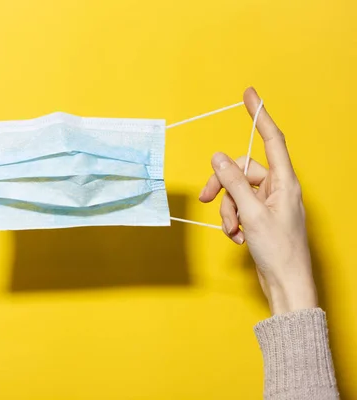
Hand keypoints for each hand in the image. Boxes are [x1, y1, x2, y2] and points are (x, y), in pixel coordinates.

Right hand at [199, 87, 316, 314]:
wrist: (285, 282)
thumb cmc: (278, 249)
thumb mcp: (251, 213)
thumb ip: (233, 183)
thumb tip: (219, 157)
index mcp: (285, 181)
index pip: (272, 139)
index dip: (260, 115)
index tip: (250, 94)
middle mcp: (278, 188)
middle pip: (242, 171)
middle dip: (223, 187)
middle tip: (208, 199)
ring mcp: (268, 203)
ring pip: (236, 192)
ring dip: (228, 211)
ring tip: (233, 231)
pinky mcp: (260, 217)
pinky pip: (238, 208)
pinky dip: (232, 221)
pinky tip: (238, 238)